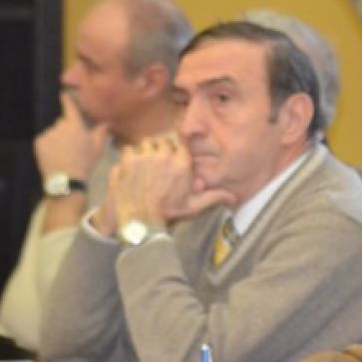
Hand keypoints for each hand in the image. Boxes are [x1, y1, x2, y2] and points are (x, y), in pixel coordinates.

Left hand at [34, 92, 107, 181]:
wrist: (66, 180)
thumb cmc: (85, 163)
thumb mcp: (97, 149)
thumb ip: (101, 133)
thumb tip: (107, 122)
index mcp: (75, 126)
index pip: (69, 107)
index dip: (67, 100)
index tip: (64, 94)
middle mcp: (60, 126)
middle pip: (62, 123)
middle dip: (66, 129)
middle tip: (72, 144)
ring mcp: (48, 133)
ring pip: (54, 132)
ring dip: (57, 138)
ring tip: (63, 153)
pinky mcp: (39, 142)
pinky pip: (45, 140)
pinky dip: (48, 145)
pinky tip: (54, 156)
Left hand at [103, 137, 234, 234]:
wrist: (140, 220)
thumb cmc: (168, 213)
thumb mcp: (194, 206)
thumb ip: (214, 197)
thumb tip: (234, 198)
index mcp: (181, 164)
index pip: (182, 141)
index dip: (177, 147)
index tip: (174, 153)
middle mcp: (164, 155)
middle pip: (163, 142)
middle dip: (162, 150)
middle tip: (159, 164)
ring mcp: (144, 156)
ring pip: (146, 144)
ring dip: (146, 152)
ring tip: (145, 165)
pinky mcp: (127, 160)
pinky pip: (129, 149)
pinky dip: (130, 156)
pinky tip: (131, 168)